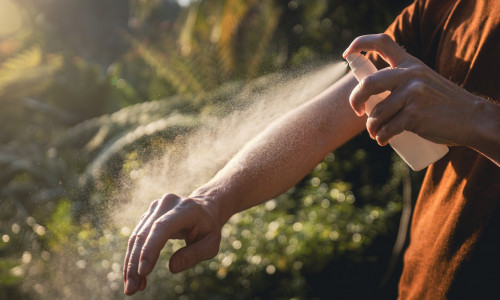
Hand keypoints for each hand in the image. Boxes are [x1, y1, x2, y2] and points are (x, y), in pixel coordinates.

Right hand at [123, 193, 221, 294]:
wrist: (204, 208)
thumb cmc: (208, 228)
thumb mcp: (211, 243)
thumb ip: (195, 254)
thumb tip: (172, 268)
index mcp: (186, 208)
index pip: (162, 227)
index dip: (150, 248)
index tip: (143, 272)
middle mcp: (167, 204)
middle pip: (144, 234)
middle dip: (135, 264)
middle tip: (131, 290)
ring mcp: (155, 208)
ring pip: (136, 237)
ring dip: (131, 265)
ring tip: (132, 288)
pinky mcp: (148, 216)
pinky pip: (136, 238)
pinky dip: (134, 259)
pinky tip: (136, 277)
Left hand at [342, 33, 484, 146]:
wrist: (472, 118)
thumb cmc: (441, 103)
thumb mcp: (423, 81)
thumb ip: (401, 80)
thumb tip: (368, 97)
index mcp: (410, 63)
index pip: (382, 42)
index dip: (359, 44)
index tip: (347, 54)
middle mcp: (410, 75)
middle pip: (368, 84)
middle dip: (355, 100)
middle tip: (357, 111)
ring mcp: (413, 94)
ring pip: (376, 113)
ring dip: (371, 127)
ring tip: (376, 133)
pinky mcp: (415, 115)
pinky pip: (387, 128)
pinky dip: (381, 137)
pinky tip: (383, 140)